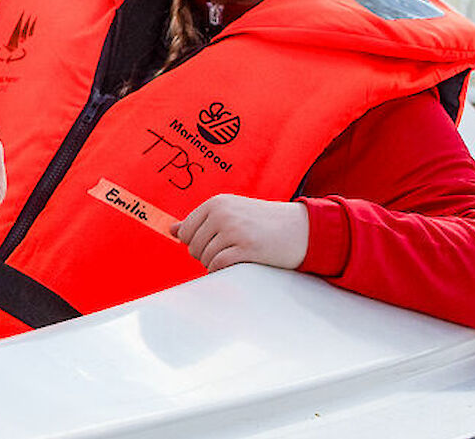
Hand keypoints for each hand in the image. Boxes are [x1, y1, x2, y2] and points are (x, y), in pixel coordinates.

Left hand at [176, 194, 310, 270]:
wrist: (304, 228)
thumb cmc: (265, 223)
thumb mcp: (232, 214)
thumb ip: (201, 221)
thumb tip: (171, 229)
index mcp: (216, 203)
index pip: (185, 231)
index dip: (197, 243)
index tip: (217, 242)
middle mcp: (222, 213)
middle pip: (192, 246)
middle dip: (206, 254)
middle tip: (229, 251)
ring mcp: (234, 230)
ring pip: (204, 257)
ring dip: (215, 264)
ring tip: (236, 257)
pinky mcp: (246, 248)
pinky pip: (217, 265)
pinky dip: (222, 271)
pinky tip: (236, 266)